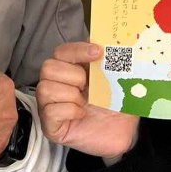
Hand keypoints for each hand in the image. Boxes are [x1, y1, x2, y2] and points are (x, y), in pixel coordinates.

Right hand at [37, 42, 138, 159]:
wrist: (125, 133)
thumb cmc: (117, 105)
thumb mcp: (115, 78)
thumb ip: (107, 58)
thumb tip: (106, 38)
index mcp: (69, 71)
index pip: (61, 52)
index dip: (77, 50)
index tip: (98, 53)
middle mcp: (55, 86)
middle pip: (48, 67)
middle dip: (73, 75)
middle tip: (88, 86)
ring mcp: (50, 106)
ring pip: (45, 89)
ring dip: (70, 95)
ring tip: (85, 102)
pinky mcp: (51, 127)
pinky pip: (50, 111)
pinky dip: (69, 110)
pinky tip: (81, 115)